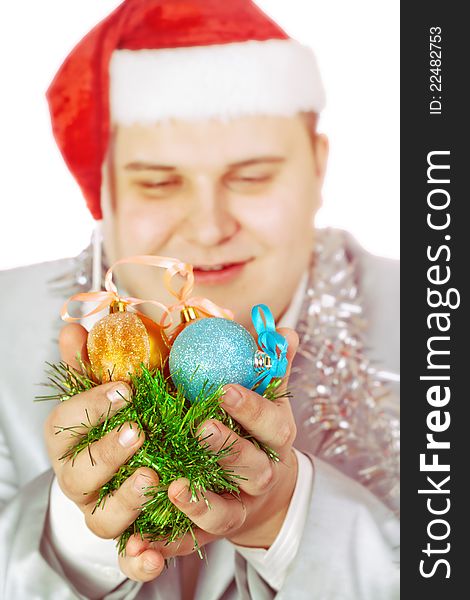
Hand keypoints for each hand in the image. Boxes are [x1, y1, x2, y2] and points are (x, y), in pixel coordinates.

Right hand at [43, 324, 167, 579]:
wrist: (132, 465)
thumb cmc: (121, 419)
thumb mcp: (110, 387)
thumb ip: (93, 360)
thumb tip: (74, 326)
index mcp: (71, 439)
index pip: (66, 423)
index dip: (91, 406)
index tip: (126, 389)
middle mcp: (80, 478)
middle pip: (79, 474)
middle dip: (106, 452)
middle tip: (138, 431)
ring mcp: (102, 509)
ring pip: (102, 517)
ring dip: (125, 499)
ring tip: (153, 476)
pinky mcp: (129, 536)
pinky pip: (128, 558)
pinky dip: (139, 560)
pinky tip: (155, 557)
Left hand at [123, 327, 298, 579]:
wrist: (266, 496)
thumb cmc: (258, 435)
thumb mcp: (270, 400)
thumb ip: (272, 366)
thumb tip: (286, 331)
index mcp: (273, 439)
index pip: (271, 423)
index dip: (252, 407)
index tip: (224, 389)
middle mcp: (259, 476)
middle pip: (251, 466)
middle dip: (228, 448)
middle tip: (200, 428)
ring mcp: (237, 508)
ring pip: (224, 511)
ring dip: (200, 501)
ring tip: (174, 487)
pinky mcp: (210, 533)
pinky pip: (190, 542)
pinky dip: (166, 545)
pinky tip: (140, 543)